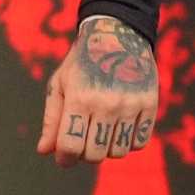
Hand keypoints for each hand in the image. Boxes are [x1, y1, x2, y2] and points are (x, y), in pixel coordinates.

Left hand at [36, 16, 159, 168]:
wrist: (117, 35)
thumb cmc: (81, 63)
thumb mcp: (59, 84)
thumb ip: (52, 120)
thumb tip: (45, 151)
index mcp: (80, 98)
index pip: (71, 146)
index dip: (64, 158)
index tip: (64, 156)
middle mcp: (106, 103)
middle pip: (95, 155)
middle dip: (85, 154)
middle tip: (83, 140)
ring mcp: (130, 105)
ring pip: (118, 152)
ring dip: (107, 148)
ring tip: (102, 131)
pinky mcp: (149, 104)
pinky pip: (140, 143)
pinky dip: (129, 142)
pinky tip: (120, 127)